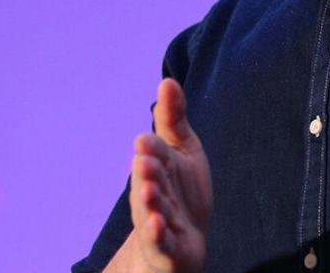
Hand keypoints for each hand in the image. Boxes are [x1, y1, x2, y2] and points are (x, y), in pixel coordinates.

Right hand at [129, 78, 212, 272]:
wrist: (184, 241)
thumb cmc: (181, 190)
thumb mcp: (182, 149)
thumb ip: (174, 117)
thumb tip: (167, 80)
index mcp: (157, 167)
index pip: (154, 153)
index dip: (151, 148)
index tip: (145, 139)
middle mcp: (152, 194)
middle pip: (148, 181)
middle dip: (146, 171)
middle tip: (145, 160)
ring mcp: (158, 222)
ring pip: (152, 210)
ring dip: (150, 201)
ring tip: (149, 190)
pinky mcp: (167, 248)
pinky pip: (161, 241)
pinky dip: (158, 233)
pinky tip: (157, 224)